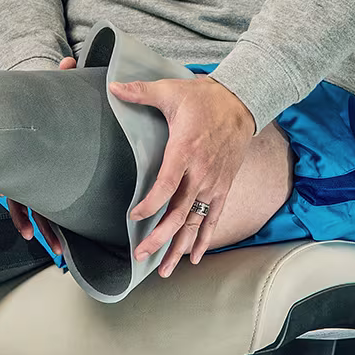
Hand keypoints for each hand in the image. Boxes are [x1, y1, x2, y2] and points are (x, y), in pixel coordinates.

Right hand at [6, 56, 77, 253]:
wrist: (24, 106)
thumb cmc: (35, 102)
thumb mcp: (47, 90)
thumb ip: (60, 77)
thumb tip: (69, 61)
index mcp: (24, 155)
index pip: (17, 191)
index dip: (20, 214)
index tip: (28, 230)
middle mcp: (24, 170)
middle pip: (29, 206)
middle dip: (42, 228)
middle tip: (52, 247)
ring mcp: (31, 176)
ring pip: (36, 211)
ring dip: (47, 232)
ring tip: (60, 252)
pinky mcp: (41, 178)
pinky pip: (40, 204)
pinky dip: (44, 221)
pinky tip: (53, 238)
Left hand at [111, 75, 256, 276]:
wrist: (240, 102)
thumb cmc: (203, 98)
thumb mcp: (170, 91)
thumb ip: (141, 92)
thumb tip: (113, 86)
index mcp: (185, 151)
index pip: (166, 186)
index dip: (150, 205)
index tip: (134, 217)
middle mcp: (200, 173)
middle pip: (179, 213)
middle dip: (160, 238)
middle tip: (141, 255)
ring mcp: (213, 183)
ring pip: (195, 222)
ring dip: (180, 246)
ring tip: (164, 269)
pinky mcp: (223, 186)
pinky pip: (213, 218)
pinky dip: (204, 239)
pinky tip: (194, 258)